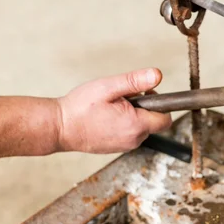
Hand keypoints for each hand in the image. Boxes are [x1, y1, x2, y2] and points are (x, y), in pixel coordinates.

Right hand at [55, 68, 171, 153]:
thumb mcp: (109, 87)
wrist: (58, 127)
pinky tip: (105, 117)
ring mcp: (123, 146)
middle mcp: (133, 140)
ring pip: (140, 128)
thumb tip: (157, 75)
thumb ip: (135, 81)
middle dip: (143, 107)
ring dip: (132, 116)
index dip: (159, 103)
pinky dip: (123, 124)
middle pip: (153, 122)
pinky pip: (128, 134)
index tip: (144, 94)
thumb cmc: (80, 107)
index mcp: (135, 125)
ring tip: (110, 107)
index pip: (165, 118)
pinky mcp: (114, 148)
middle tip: (121, 98)